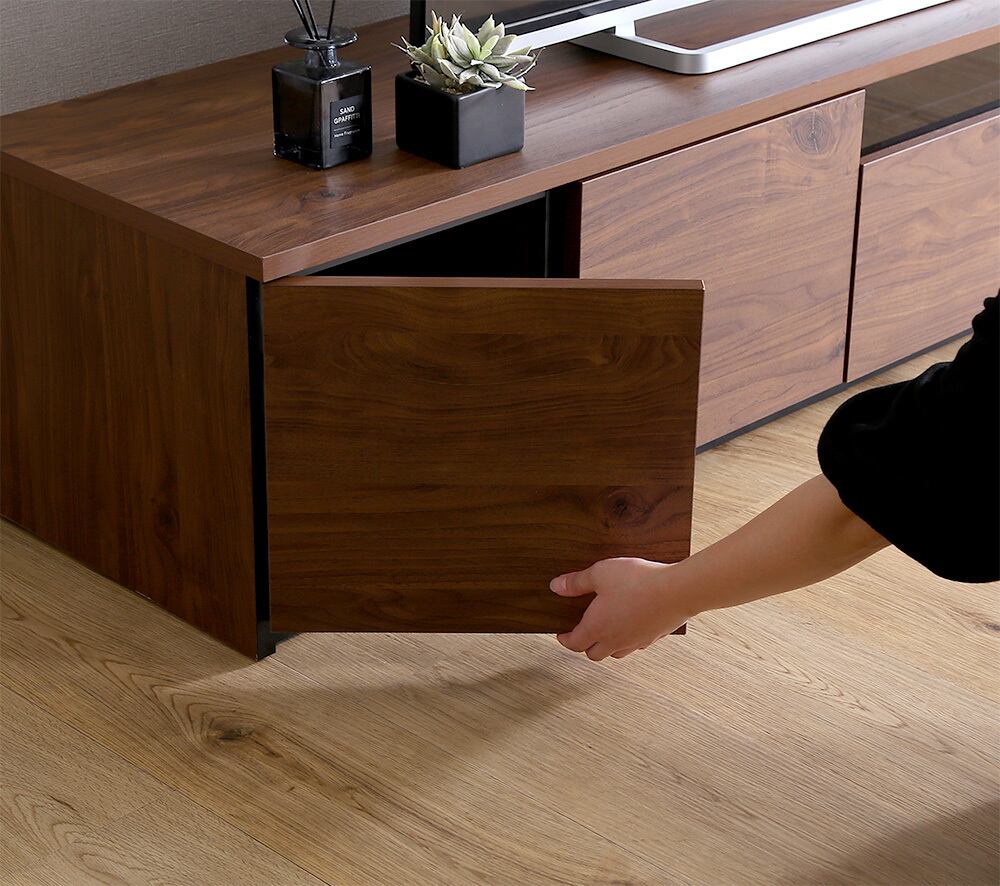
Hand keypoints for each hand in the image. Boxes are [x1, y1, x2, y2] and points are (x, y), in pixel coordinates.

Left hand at [549, 557, 692, 660]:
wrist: (677, 590)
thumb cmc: (638, 581)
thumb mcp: (600, 573)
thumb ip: (576, 582)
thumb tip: (556, 587)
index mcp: (597, 627)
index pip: (574, 644)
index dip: (564, 639)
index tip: (561, 634)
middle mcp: (615, 640)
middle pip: (594, 654)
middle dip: (585, 645)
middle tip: (582, 632)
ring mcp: (636, 641)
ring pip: (616, 653)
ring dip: (607, 646)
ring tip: (606, 630)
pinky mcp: (653, 638)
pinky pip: (635, 645)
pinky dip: (628, 639)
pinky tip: (631, 624)